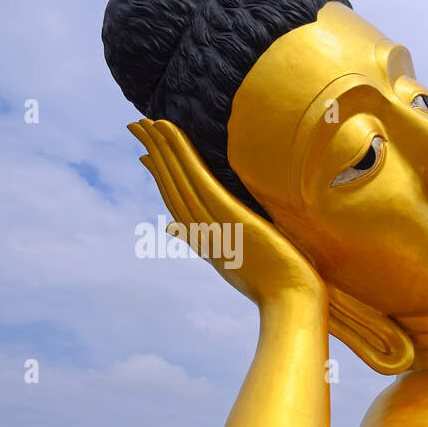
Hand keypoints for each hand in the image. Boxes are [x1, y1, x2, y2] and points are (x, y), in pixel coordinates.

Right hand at [128, 119, 324, 307]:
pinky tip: (168, 131)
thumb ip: (227, 251)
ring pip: (179, 178)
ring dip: (161, 147)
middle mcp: (203, 232)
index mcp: (209, 243)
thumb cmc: (281, 290)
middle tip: (136, 127)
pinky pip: (197, 177)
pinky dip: (180, 153)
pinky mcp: (226, 214)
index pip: (178, 204)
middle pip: (172, 186)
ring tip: (145, 121)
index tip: (146, 158)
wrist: (291, 305)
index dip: (162, 178)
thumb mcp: (248, 268)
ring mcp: (212, 223)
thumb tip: (210, 244)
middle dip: (154, 154)